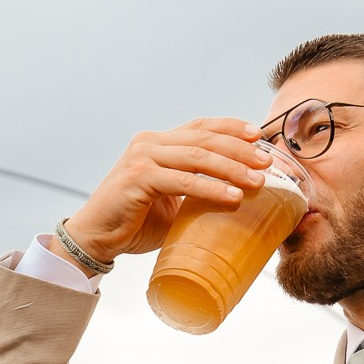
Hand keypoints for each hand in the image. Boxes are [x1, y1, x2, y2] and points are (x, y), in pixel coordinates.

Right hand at [60, 118, 272, 263]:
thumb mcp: (170, 198)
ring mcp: (142, 158)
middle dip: (240, 148)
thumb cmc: (134, 220)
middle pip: (204, 137)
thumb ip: (195, 190)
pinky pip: (183, 181)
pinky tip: (233, 196)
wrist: (96, 236)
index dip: (231, 127)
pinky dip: (211, 188)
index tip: (259, 135)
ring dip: (232, 167)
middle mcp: (149, 143)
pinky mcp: (138, 178)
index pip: (200, 126)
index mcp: (157, 143)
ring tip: (258, 181)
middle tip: (267, 161)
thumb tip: (239, 197)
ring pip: (197, 155)